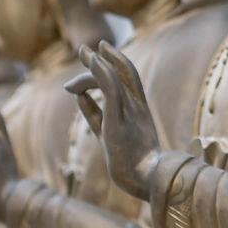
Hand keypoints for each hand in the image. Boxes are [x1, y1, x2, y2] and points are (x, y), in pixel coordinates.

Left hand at [71, 42, 161, 202]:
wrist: (149, 178)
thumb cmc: (132, 165)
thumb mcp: (107, 134)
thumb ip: (94, 115)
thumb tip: (79, 98)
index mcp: (138, 111)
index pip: (125, 80)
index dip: (110, 65)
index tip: (96, 55)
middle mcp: (136, 106)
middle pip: (122, 72)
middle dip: (104, 57)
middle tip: (86, 48)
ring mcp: (130, 110)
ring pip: (112, 77)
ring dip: (96, 64)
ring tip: (82, 55)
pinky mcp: (119, 115)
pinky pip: (110, 86)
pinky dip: (101, 70)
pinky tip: (92, 61)